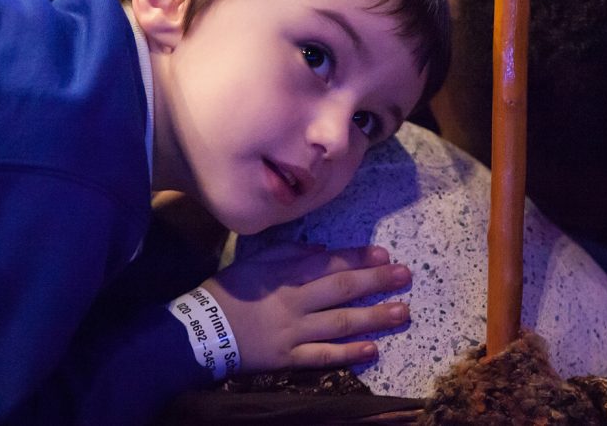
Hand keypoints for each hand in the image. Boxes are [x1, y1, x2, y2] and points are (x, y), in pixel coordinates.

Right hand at [203, 243, 410, 372]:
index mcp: (285, 274)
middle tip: (405, 276)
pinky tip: (373, 349)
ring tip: (402, 312)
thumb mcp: (254, 261)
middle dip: (376, 281)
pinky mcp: (289, 357)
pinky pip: (323, 356)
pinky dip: (348, 353)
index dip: (358, 258)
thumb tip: (322, 249)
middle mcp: (294, 301)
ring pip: (340, 322)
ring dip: (374, 317)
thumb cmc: (229, 291)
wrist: (202, 330)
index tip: (384, 254)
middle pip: (342, 289)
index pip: (328, 263)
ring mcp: (293, 331)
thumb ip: (288, 252)